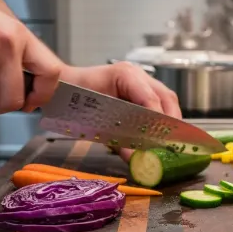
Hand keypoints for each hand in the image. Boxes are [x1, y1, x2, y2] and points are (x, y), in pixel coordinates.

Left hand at [61, 62, 181, 160]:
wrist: (60, 88)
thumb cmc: (73, 100)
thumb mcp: (94, 121)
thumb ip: (117, 138)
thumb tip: (135, 157)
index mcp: (125, 75)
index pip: (150, 98)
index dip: (158, 121)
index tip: (162, 141)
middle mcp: (136, 74)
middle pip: (166, 96)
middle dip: (171, 121)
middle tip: (172, 143)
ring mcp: (139, 80)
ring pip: (165, 98)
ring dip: (169, 120)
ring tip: (168, 140)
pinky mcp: (138, 89)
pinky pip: (157, 101)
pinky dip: (161, 118)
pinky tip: (159, 133)